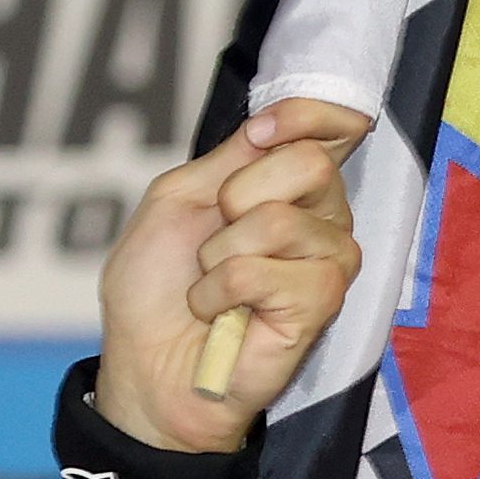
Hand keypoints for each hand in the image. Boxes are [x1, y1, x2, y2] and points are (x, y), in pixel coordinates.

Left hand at [91, 100, 373, 451]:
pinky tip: (222, 314)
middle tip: (214, 240)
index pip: (334, 126)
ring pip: (283, 219)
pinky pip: (264, 271)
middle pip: (310, 162)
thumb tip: (271, 125)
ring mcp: (328, 260)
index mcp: (287, 184)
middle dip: (237, 196)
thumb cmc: (157, 288)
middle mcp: (320, 217)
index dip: (308, 114)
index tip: (261, 133)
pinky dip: (220, 290)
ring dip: (220, 254)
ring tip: (213, 286)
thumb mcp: (177, 200)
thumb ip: (229, 158)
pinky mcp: (322, 304)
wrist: (145, 364)